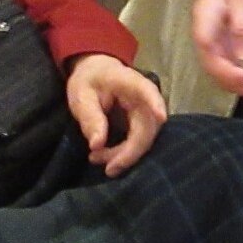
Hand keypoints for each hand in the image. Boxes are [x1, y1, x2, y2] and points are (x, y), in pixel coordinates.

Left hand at [65, 54, 166, 176]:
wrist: (96, 74)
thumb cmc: (89, 80)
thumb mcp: (81, 95)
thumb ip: (89, 117)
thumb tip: (96, 145)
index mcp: (130, 82)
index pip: (147, 91)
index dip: (155, 104)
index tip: (161, 117)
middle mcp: (146, 97)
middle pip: (148, 127)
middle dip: (129, 152)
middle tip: (107, 168)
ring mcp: (148, 111)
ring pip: (145, 139)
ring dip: (125, 155)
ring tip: (96, 159)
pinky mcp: (144, 124)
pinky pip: (140, 142)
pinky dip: (124, 153)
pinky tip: (104, 157)